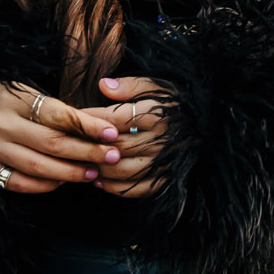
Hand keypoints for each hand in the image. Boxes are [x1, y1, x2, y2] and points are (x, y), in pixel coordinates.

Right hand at [0, 80, 123, 193]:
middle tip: (112, 157)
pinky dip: (44, 185)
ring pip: (38, 166)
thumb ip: (54, 107)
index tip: (112, 132)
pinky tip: (62, 182)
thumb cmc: (2, 99)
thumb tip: (96, 126)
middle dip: (87, 152)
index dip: (88, 125)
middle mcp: (1, 125)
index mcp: (13, 99)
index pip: (58, 115)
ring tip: (93, 172)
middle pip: (52, 143)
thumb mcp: (24, 91)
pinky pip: (19, 183)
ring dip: (70, 172)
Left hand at [82, 75, 173, 196]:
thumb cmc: (173, 104)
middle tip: (70, 143)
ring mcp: (164, 163)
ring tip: (82, 162)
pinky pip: (137, 188)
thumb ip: (130, 85)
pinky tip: (99, 181)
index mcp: (159, 115)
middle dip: (92, 146)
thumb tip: (104, 84)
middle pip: (118, 146)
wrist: (203, 126)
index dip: (92, 118)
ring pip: (124, 170)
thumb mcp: (156, 87)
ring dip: (100, 169)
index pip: (117, 118)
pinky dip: (115, 188)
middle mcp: (162, 141)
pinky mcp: (165, 179)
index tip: (74, 117)